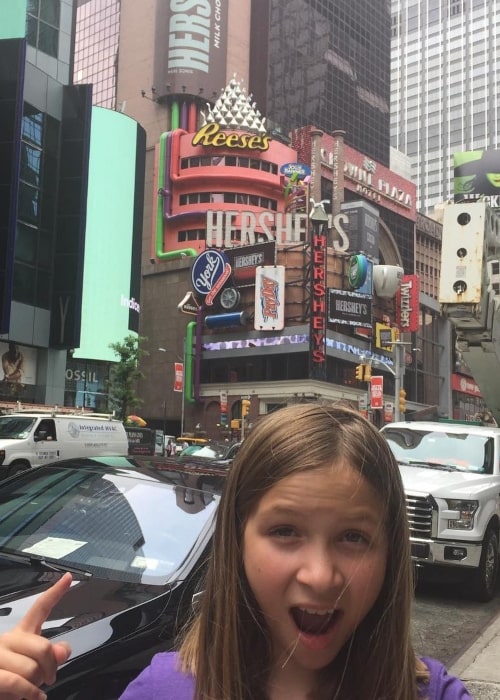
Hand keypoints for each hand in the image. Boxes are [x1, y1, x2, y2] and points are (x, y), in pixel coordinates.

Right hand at [0, 572, 71, 699]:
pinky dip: (31, 693)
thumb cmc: (10, 678)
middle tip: (49, 678)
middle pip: (43, 647)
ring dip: (36, 684)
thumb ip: (51, 656)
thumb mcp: (33, 667)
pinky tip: (36, 696)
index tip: (69, 577)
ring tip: (29, 689)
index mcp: (21, 634)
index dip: (56, 592)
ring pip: (32, 668)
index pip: (40, 608)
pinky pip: (18, 682)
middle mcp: (8, 639)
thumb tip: (64, 650)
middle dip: (51, 667)